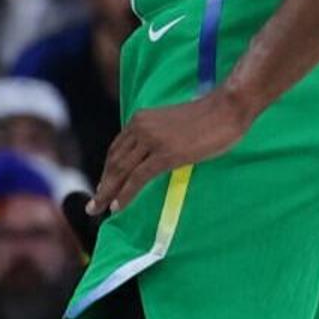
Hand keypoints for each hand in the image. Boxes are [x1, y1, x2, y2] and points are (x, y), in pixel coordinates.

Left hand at [93, 88, 251, 216]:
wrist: (226, 109)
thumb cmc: (207, 118)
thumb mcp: (172, 124)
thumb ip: (157, 137)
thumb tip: (151, 157)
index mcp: (140, 119)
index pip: (116, 149)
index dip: (108, 171)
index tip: (103, 187)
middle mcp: (140, 127)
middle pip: (114, 161)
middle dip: (103, 185)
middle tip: (93, 205)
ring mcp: (152, 140)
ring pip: (122, 171)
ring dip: (108, 193)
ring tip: (98, 209)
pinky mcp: (165, 154)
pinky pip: (138, 178)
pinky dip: (125, 194)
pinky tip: (118, 207)